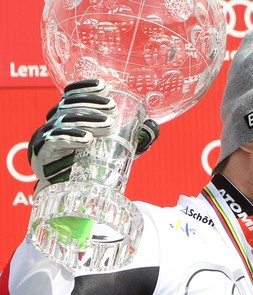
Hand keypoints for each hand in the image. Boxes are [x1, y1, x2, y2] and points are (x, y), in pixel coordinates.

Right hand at [29, 79, 158, 195]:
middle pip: (68, 106)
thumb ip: (135, 140)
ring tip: (108, 125)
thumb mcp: (116, 151)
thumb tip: (153, 127)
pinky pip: (54, 142)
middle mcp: (54, 124)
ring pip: (63, 122)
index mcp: (68, 118)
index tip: (103, 87)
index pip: (71, 96)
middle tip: (113, 108)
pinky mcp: (42, 154)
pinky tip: (87, 139)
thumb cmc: (91, 167)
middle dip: (92, 105)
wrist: (71, 193)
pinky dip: (71, 138)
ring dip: (87, 121)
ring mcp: (46, 138)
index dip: (85, 89)